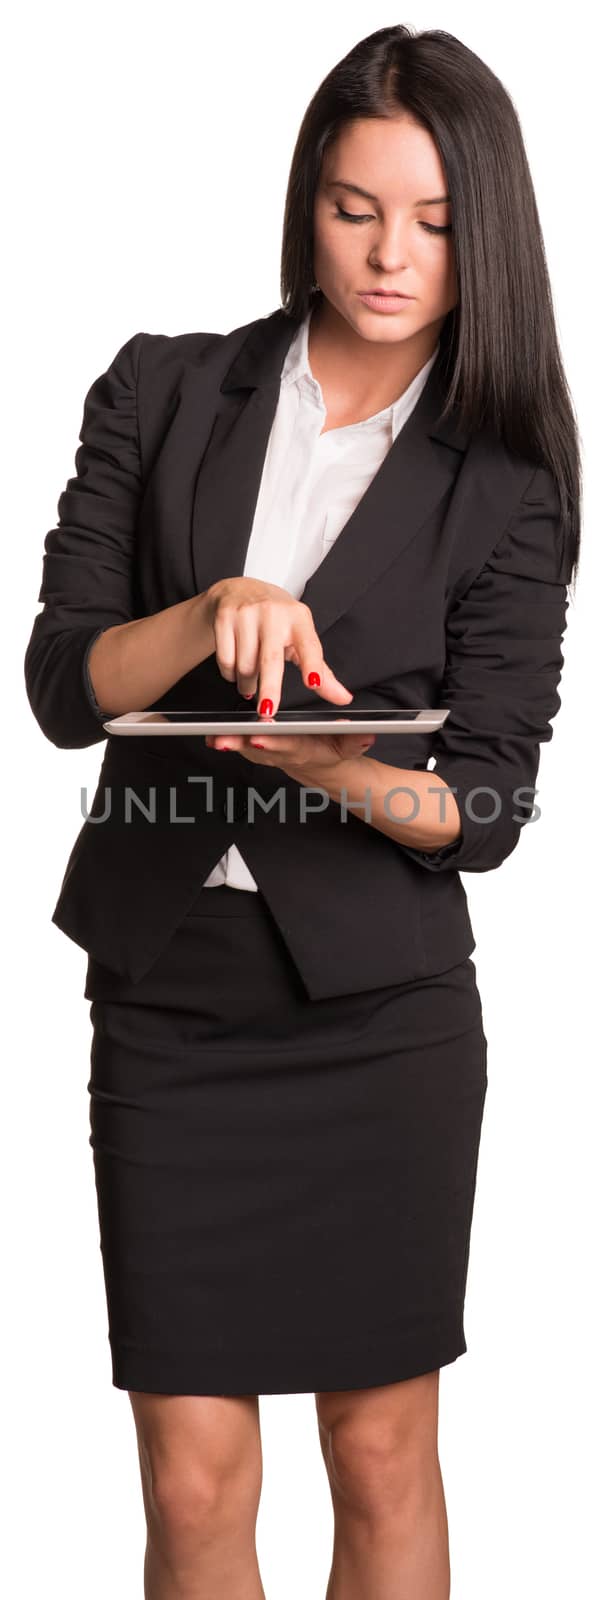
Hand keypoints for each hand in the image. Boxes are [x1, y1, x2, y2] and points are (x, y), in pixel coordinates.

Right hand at [202, 577, 352, 711]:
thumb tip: (343, 698)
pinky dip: (230, 674)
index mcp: (299, 618)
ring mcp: (247, 614)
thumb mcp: (301, 639)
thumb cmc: (276, 620)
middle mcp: (274, 613)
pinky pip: (226, 660)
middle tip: (268, 711)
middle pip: (271, 659)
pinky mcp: (225, 617)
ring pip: (245, 665)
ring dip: (248, 685)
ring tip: (251, 685)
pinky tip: (236, 670)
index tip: (314, 683)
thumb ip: (321, 671)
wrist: (240, 591)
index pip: (309, 646)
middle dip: (269, 689)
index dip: (312, 666)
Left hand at [205, 729, 375, 773]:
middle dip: (238, 743)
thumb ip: (356, 740)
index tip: (259, 736)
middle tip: (220, 739)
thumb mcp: (350, 746)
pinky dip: (224, 741)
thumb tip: (366, 735)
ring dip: (226, 742)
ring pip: (243, 748)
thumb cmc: (333, 750)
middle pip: (257, 748)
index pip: (286, 744)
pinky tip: (207, 736)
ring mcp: (266, 753)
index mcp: (302, 749)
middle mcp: (280, 753)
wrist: (321, 767)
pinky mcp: (257, 748)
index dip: (272, 742)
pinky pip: (239, 745)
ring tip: (208, 735)